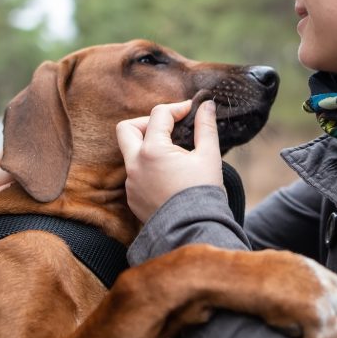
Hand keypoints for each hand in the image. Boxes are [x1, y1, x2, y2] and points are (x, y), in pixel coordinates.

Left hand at [116, 99, 222, 222]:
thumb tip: (206, 105)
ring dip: (149, 147)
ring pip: (131, 153)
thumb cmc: (203, 193)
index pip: (159, 115)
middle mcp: (135, 165)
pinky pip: (135, 174)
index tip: (193, 111)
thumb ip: (206, 127)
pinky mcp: (132, 198)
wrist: (193, 232)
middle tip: (169, 128)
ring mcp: (131, 183)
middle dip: (147, 122)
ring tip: (174, 153)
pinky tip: (170, 176)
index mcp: (152, 151)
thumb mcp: (209, 156)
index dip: (178, 108)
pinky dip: (149, 168)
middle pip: (127, 129)